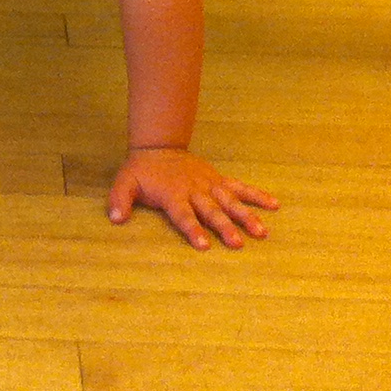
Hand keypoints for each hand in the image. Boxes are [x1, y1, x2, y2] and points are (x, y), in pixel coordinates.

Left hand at [108, 147, 277, 249]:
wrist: (159, 145)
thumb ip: (119, 201)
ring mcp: (210, 184)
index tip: (203, 245)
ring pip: (230, 201)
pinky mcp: (219, 179)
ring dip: (246, 216)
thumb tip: (115, 219)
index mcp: (173, 195)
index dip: (193, 230)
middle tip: (238, 244)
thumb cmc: (142, 170)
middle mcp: (195, 191)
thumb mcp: (124, 183)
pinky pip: (240, 186)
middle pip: (211, 211)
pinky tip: (274, 204)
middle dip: (224, 227)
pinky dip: (257, 195)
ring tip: (262, 232)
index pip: (183, 215)